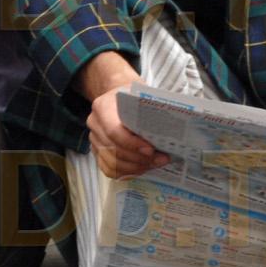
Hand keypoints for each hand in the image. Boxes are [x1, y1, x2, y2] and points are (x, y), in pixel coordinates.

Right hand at [80, 53, 169, 179]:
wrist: (116, 97)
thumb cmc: (131, 96)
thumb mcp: (140, 94)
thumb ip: (150, 109)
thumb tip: (171, 127)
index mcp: (102, 107)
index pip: (114, 131)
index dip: (132, 144)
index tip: (151, 150)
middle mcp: (94, 124)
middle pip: (114, 149)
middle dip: (139, 159)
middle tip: (161, 159)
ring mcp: (94, 139)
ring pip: (112, 163)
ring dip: (135, 167)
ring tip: (154, 164)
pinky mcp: (97, 151)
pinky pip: (109, 169)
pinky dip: (126, 172)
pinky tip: (142, 168)